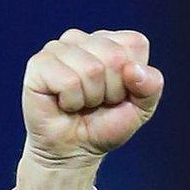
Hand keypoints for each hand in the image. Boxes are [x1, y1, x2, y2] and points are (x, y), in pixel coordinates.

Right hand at [17, 29, 163, 189]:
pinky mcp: (39, 64)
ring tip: (81, 104)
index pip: (134, 44)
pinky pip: (68, 80)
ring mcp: (58, 48)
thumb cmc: (104, 126)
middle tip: (98, 102)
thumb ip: (151, 85)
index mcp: (110, 41)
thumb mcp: (140, 108)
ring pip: (91, 69)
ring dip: (90, 98)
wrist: (74, 151)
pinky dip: (71, 101)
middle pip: (114, 56)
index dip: (132, 78)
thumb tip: (133, 69)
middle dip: (112, 90)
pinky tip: (64, 104)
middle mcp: (83, 39)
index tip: (118, 94)